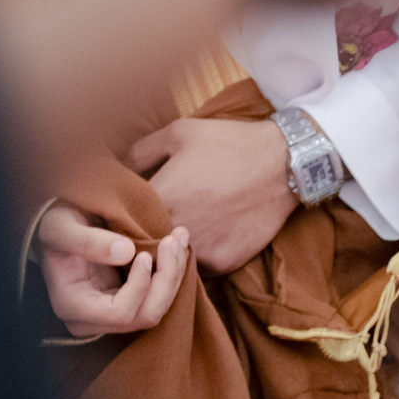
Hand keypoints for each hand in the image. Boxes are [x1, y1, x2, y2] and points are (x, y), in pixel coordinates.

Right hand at [36, 201, 189, 338]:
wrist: (55, 225)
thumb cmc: (53, 224)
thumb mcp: (61, 226)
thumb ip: (89, 241)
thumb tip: (127, 252)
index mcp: (72, 305)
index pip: (119, 313)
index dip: (140, 286)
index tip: (144, 253)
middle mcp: (91, 319)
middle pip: (144, 316)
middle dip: (167, 279)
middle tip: (174, 240)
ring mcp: (108, 314)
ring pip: (155, 309)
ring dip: (174, 274)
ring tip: (179, 237)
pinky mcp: (123, 301)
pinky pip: (155, 297)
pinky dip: (170, 272)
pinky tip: (176, 244)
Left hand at [124, 117, 296, 274]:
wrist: (282, 164)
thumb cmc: (227, 144)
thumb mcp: (178, 133)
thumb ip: (138, 153)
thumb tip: (116, 171)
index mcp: (158, 199)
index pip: (120, 220)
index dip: (121, 215)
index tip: (126, 210)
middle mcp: (174, 232)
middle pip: (143, 244)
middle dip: (142, 234)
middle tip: (151, 219)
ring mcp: (199, 251)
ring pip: (170, 259)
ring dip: (170, 248)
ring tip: (185, 224)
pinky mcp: (222, 264)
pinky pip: (199, 265)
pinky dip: (198, 253)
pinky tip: (208, 231)